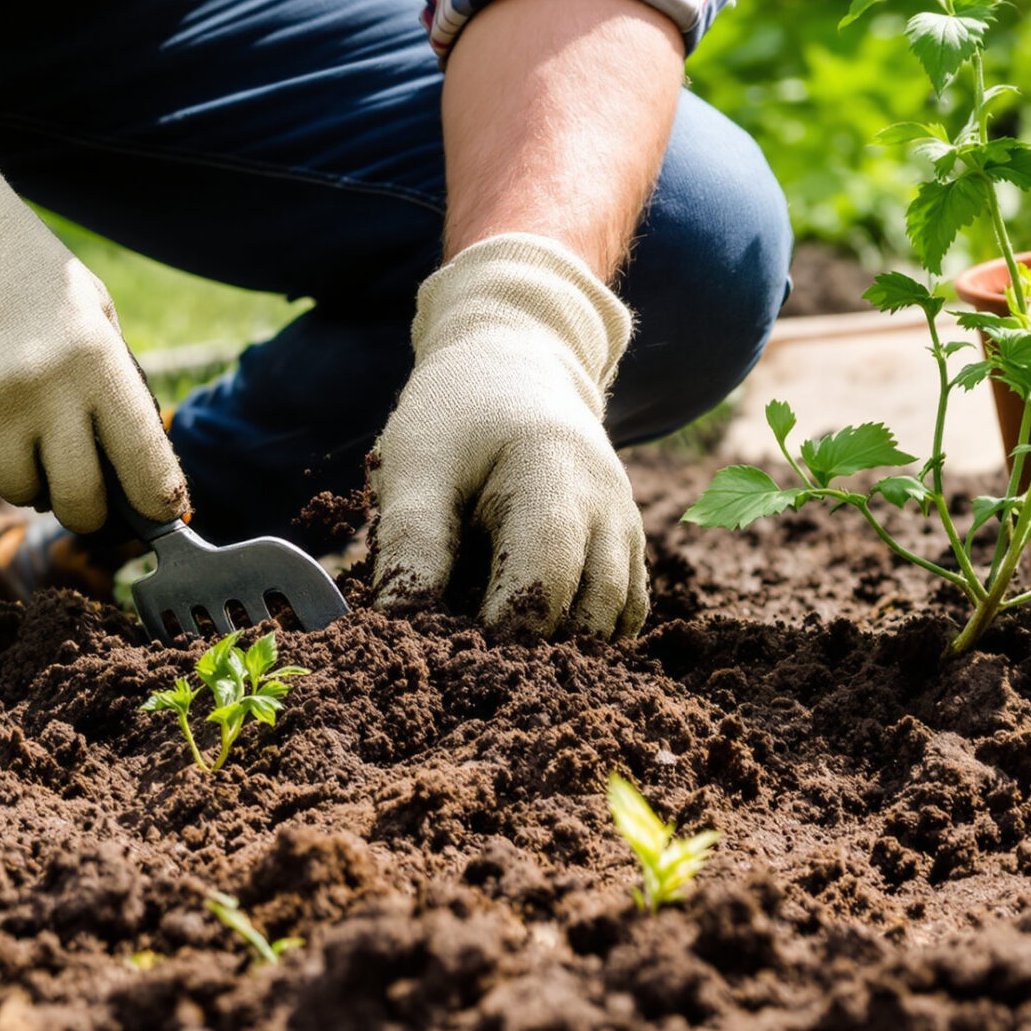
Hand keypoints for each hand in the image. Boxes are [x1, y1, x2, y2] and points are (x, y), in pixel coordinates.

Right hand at [0, 104, 185, 532]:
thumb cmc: (23, 272)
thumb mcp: (92, 311)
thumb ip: (116, 385)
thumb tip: (137, 472)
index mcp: (95, 362)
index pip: (144, 464)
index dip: (158, 502)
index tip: (162, 515)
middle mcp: (41, 394)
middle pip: (77, 502)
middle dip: (84, 509)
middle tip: (80, 494)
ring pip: (13, 490)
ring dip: (19, 470)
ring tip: (10, 415)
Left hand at [371, 233, 646, 638]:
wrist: (515, 362)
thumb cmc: (455, 414)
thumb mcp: (415, 465)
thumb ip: (411, 543)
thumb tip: (403, 627)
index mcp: (553, 479)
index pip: (540, 588)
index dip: (499, 636)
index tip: (451, 657)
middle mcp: (608, 507)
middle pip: (588, 614)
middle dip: (535, 652)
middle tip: (474, 669)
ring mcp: (626, 525)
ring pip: (615, 620)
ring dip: (565, 650)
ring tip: (503, 659)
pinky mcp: (628, 541)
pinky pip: (625, 609)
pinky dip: (587, 635)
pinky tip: (538, 641)